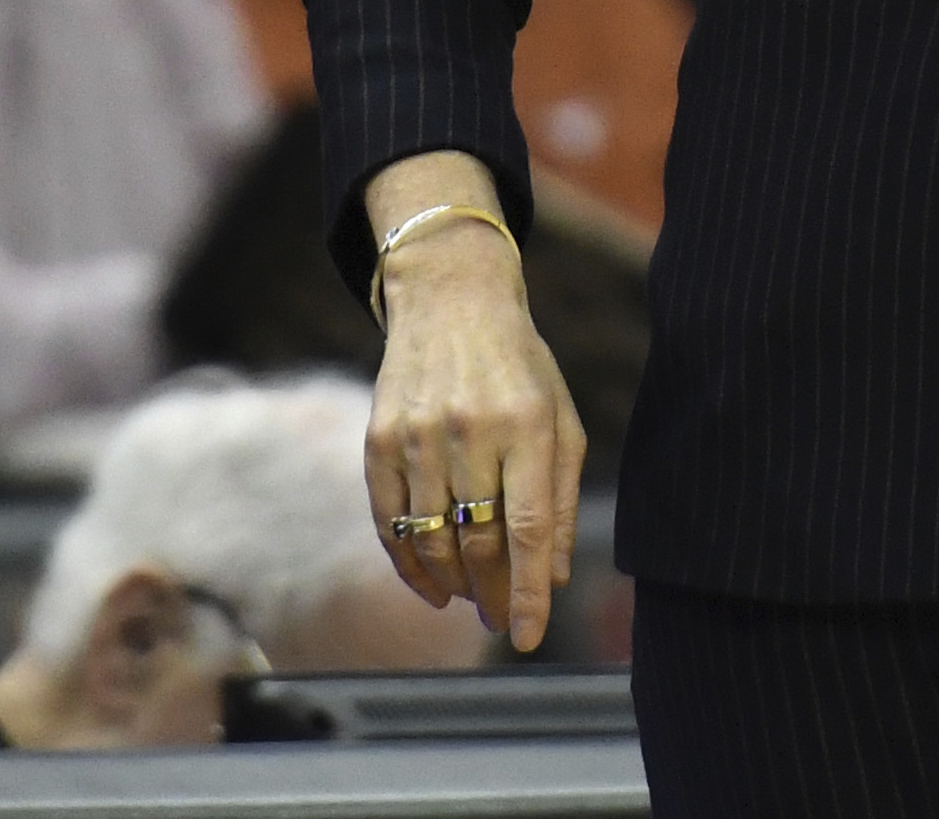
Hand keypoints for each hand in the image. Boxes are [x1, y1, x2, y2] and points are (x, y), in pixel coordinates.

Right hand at [361, 153, 585, 652]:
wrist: (450, 302)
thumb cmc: (519, 367)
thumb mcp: (560, 419)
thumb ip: (561, 498)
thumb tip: (551, 576)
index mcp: (527, 424)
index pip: (529, 526)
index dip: (526, 589)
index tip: (527, 636)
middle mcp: (471, 431)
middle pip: (477, 540)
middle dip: (490, 593)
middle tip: (498, 619)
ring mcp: (418, 436)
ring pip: (430, 538)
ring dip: (451, 582)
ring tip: (469, 601)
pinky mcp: (377, 440)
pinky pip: (389, 521)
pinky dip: (408, 562)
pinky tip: (430, 583)